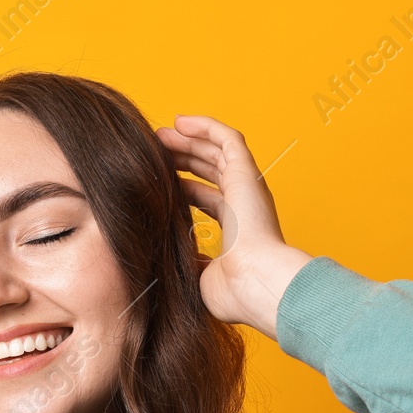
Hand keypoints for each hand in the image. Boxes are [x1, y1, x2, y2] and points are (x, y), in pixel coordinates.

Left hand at [155, 115, 313, 338]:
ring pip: (217, 151)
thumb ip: (187, 262)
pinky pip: (227, 138)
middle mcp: (245, 205)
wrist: (256, 282)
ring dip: (189, 141)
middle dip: (184, 158)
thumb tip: (163, 258)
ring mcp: (247, 188)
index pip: (208, 199)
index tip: (158, 183)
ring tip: (162, 134)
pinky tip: (180, 122)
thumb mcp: (199, 276)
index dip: (184, 187)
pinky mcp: (247, 173)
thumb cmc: (232, 290)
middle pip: (212, 171)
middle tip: (156, 151)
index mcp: (238, 230)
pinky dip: (205, 126)